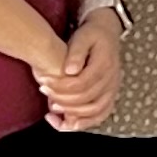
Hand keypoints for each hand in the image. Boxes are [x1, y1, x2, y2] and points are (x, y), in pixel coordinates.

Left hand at [41, 11, 122, 132]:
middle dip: (62, 100)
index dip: (60, 86)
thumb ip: (76, 52)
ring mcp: (113, 90)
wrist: (107, 34)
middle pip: (87, 100)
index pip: (82, 83)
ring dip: (73, 115)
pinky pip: (100, 116)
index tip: (43, 82)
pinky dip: (84, 123)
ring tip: (52, 110)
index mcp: (105, 65)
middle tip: (43, 92)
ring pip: (96, 112)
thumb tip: (68, 70)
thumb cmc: (92, 35)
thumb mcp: (83, 37)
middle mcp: (112, 81)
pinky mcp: (110, 96)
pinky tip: (67, 123)